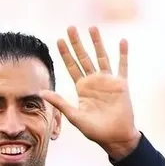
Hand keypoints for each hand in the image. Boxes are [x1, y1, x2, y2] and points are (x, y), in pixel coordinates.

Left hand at [40, 26, 141, 159]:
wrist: (115, 137)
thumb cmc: (95, 130)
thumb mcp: (74, 116)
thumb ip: (60, 103)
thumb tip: (41, 92)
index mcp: (82, 88)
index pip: (71, 66)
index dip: (65, 54)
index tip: (59, 40)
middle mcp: (94, 81)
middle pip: (84, 57)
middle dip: (77, 43)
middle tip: (70, 27)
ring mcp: (108, 81)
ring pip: (101, 57)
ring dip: (97, 43)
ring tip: (92, 28)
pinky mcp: (121, 84)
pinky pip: (122, 66)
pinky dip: (123, 54)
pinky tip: (122, 41)